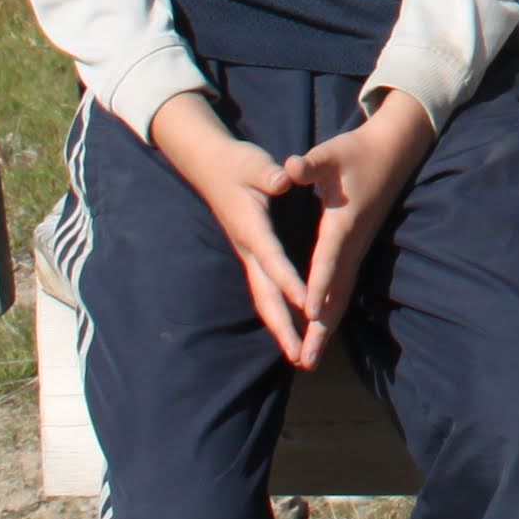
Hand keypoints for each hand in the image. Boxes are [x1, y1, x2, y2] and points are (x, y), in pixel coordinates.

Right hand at [147, 92, 316, 366]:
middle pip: (264, 293)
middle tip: (298, 355)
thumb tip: (283, 178)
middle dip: (281, 325)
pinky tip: (288, 328)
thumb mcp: (254, 163)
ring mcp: (248, 254)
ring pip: (262, 297)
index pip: (273, 259)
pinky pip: (264, 289)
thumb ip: (269, 173)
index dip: (290, 281)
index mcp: (252, 227)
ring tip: (296, 356)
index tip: (308, 303)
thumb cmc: (236, 163)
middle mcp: (248, 248)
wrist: (210, 165)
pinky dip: (276, 310)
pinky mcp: (251, 254)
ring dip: (279, 326)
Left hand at [289, 90, 441, 357]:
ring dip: (325, 329)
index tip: (309, 313)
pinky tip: (321, 331)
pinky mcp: (357, 250)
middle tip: (306, 361)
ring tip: (309, 360)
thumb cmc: (357, 151)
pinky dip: (332, 313)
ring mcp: (357, 249)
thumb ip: (311, 164)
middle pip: (336, 292)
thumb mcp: (331, 154)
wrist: (394, 151)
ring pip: (341, 296)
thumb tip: (290, 167)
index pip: (328, 259)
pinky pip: (343, 288)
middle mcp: (352, 243)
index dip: (318, 284)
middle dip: (320, 328)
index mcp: (342, 223)